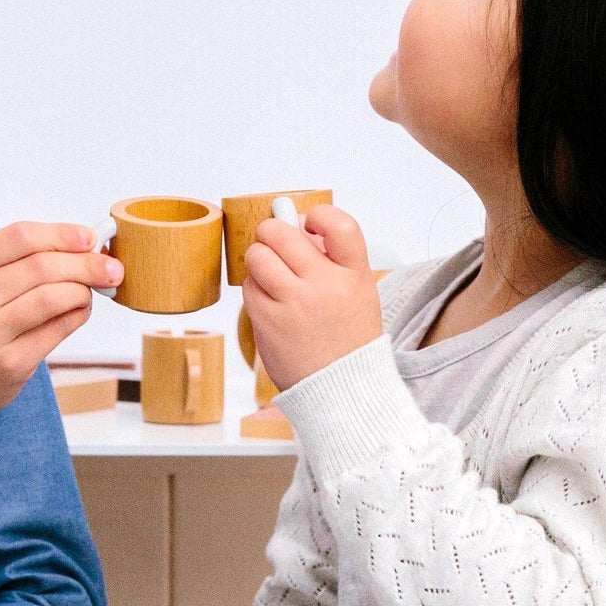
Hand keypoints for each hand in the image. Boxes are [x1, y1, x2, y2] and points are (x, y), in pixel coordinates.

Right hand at [0, 222, 122, 432]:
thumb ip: (15, 265)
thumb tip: (82, 246)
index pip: (19, 236)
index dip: (62, 233)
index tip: (90, 237)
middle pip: (41, 266)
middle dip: (86, 263)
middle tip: (111, 268)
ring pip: (53, 297)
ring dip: (83, 291)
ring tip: (91, 292)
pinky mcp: (8, 364)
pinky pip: (57, 331)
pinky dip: (77, 316)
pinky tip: (79, 312)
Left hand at [242, 206, 382, 391]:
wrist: (342, 390)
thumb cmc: (347, 339)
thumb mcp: (357, 293)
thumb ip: (331, 259)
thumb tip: (292, 223)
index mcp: (355, 276)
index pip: (340, 225)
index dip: (318, 215)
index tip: (308, 222)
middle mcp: (326, 286)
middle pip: (282, 233)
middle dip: (272, 232)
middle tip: (275, 242)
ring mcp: (295, 304)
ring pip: (258, 256)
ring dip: (259, 258)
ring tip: (271, 272)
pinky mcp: (269, 322)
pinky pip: (248, 287)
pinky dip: (254, 288)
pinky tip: (270, 300)